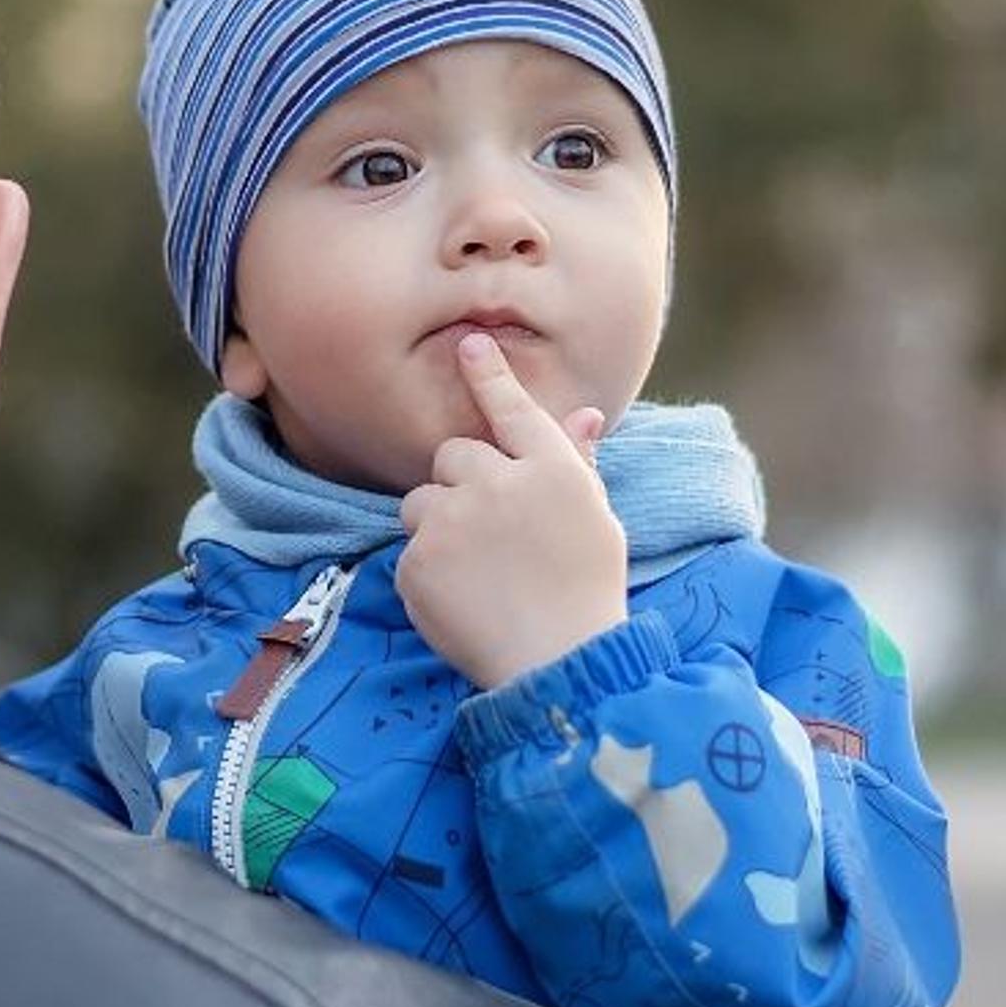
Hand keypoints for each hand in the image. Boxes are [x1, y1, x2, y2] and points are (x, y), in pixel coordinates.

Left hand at [398, 333, 627, 690]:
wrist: (559, 664)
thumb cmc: (588, 594)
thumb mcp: (595, 522)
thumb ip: (576, 466)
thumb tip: (584, 417)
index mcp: (551, 470)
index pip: (511, 409)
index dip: (487, 374)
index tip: (467, 342)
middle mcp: (499, 483)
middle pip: (453, 454)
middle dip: (461, 483)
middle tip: (488, 531)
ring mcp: (453, 521)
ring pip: (422, 502)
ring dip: (439, 525)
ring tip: (476, 572)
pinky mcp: (417, 562)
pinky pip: (410, 551)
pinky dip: (428, 572)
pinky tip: (462, 599)